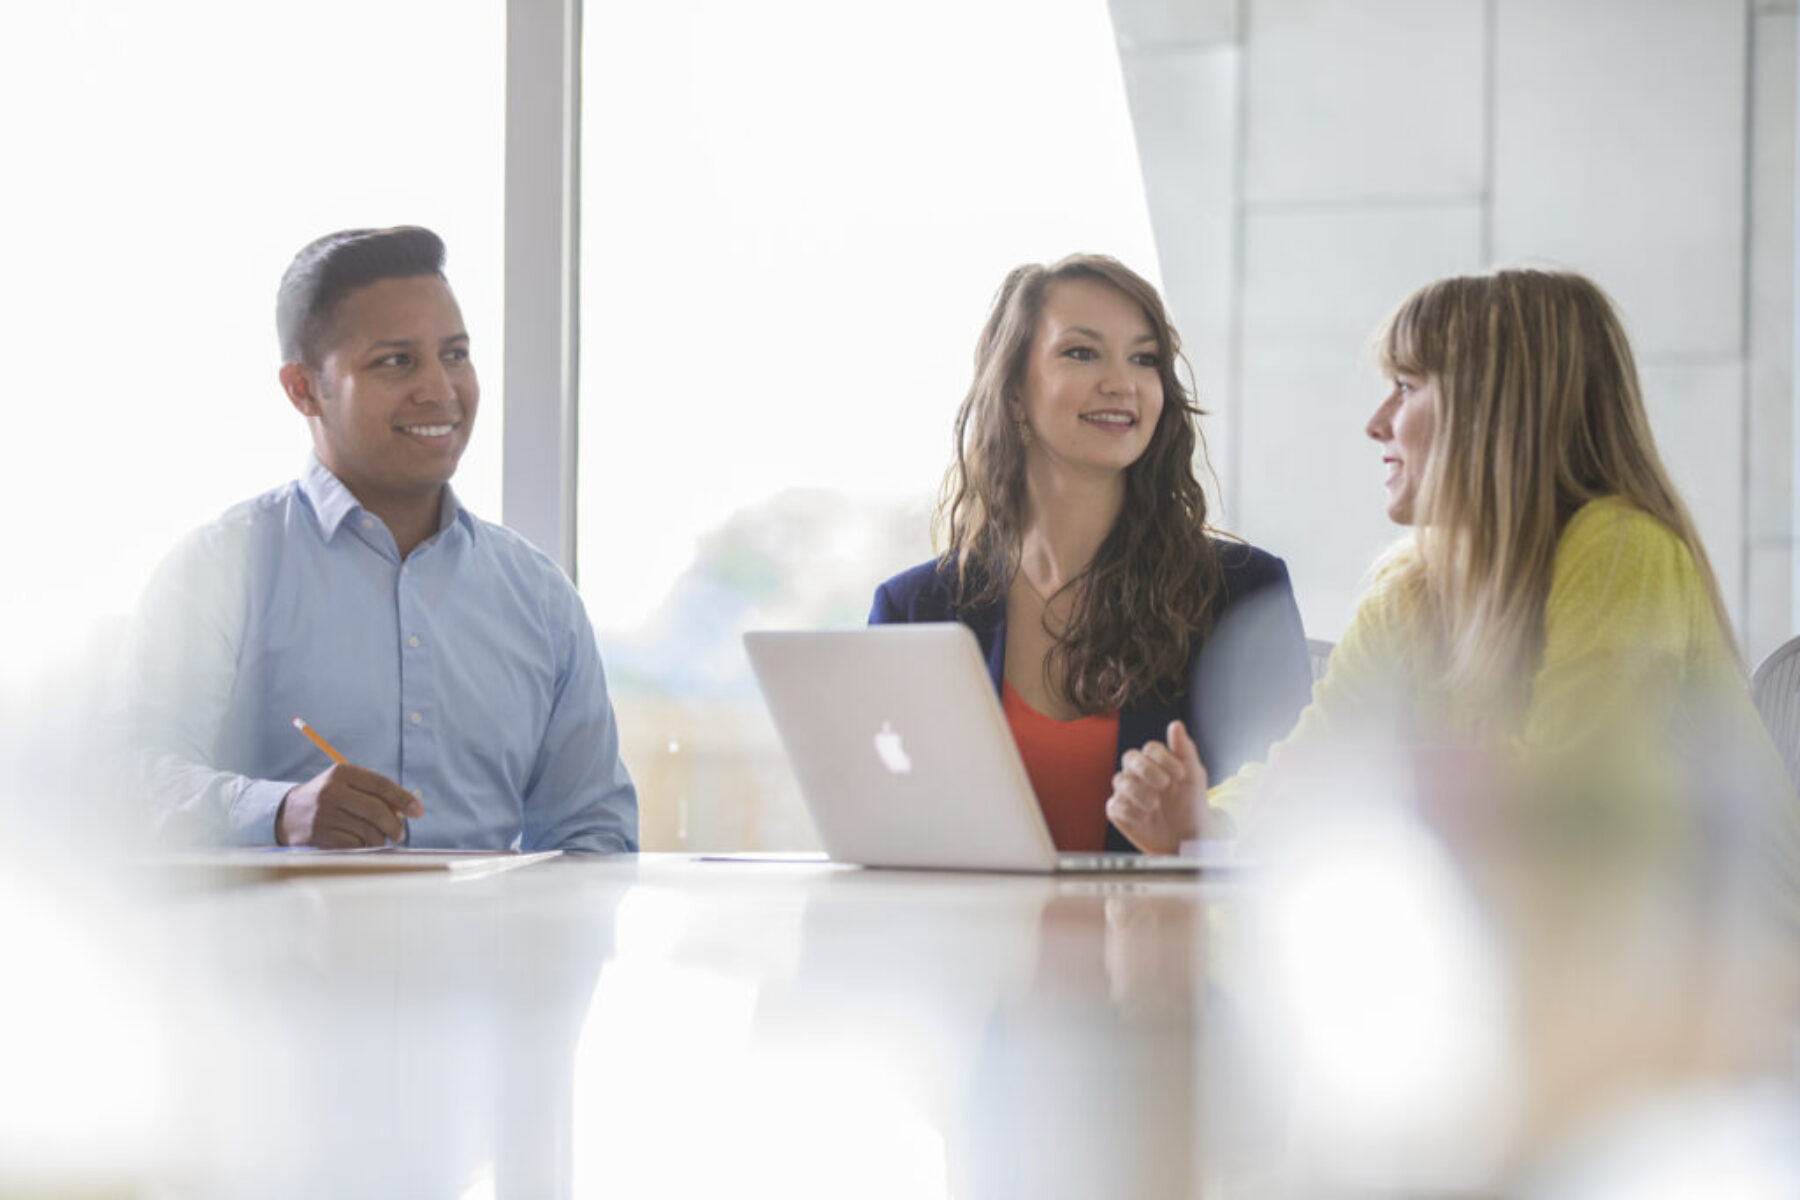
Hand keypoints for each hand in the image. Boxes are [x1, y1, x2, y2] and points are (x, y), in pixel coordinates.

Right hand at [277, 763, 423, 847]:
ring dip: (378, 839)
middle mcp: (331, 790)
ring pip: (367, 830)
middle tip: (400, 834)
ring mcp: (323, 813)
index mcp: (342, 772)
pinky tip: (359, 843)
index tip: (418, 812)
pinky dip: (362, 846)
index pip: (381, 784)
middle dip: (395, 825)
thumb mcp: (348, 786)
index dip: (404, 799)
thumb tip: (407, 811)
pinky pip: (354, 844)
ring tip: (377, 839)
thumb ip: (376, 794)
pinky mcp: (318, 834)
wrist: (286, 814)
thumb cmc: (329, 799)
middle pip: (377, 810)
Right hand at [1105, 720, 1214, 854]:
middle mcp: (1138, 773)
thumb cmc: (1191, 805)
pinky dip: (1130, 811)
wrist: (1187, 838)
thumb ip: (1185, 750)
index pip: (1151, 748)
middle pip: (1130, 758)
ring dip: (1139, 792)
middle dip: (1147, 770)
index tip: (1181, 776)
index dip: (1164, 759)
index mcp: (1156, 762)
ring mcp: (1127, 792)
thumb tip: (1176, 724)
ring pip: (1120, 781)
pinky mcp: (1118, 811)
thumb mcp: (1194, 777)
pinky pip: (1115, 805)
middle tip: (1165, 785)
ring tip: (1155, 805)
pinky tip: (1145, 817)